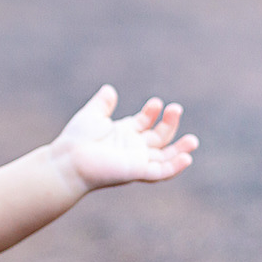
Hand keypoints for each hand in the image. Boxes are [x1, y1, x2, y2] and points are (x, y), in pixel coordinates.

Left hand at [56, 84, 198, 192]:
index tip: (155, 102)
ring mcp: (136, 161)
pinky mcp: (137, 172)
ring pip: (165, 157)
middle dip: (170, 123)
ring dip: (180, 149)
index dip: (153, 112)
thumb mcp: (92, 115)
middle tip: (176, 108)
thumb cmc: (76, 139)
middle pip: (159, 137)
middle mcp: (132, 149)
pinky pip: (161, 172)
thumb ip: (103, 103)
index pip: (146, 123)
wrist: (69, 159)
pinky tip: (187, 158)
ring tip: (193, 140)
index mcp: (123, 134)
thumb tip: (109, 89)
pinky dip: (175, 167)